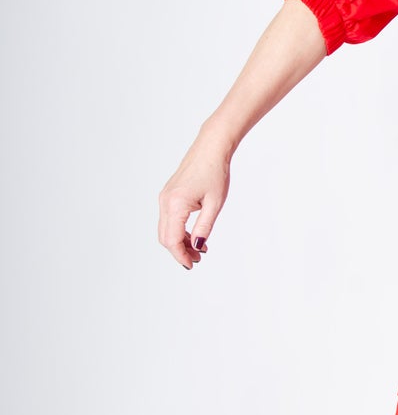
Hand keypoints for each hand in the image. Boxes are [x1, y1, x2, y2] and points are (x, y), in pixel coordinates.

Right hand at [158, 136, 231, 269]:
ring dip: (179, 241)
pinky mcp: (168, 195)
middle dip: (179, 251)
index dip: (180, 256)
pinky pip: (169, 219)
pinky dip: (179, 230)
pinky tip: (194, 235)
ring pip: (166, 229)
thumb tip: (196, 247)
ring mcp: (165, 197)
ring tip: (199, 249)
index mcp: (175, 204)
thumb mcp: (214, 204)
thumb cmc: (215, 172)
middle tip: (197, 260)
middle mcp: (165, 201)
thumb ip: (204, 227)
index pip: (171, 239)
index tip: (191, 266)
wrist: (211, 148)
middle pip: (165, 237)